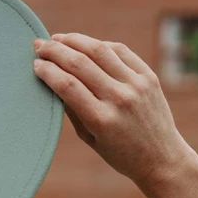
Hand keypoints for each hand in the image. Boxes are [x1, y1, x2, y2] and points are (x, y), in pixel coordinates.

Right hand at [33, 33, 196, 183]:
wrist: (162, 158)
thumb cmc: (120, 154)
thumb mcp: (90, 139)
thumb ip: (72, 111)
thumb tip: (52, 82)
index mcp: (102, 120)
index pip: (68, 85)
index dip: (47, 71)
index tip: (35, 64)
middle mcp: (120, 99)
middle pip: (80, 63)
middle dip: (55, 51)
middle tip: (39, 46)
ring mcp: (136, 85)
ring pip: (99, 50)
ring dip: (74, 40)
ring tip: (58, 39)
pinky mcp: (148, 76)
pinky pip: (120, 52)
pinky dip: (99, 45)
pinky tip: (85, 44)